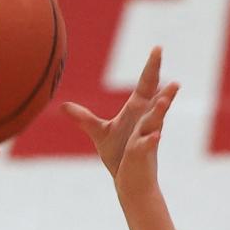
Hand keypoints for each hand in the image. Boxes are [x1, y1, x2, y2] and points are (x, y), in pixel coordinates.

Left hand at [62, 46, 176, 192]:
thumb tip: (64, 107)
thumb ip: (84, 119)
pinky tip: (155, 137)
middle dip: (159, 79)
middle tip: (163, 60)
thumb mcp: (99, 133)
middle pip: (155, 96)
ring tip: (165, 99)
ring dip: (160, 110)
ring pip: (154, 119)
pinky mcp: (142, 152)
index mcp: (138, 110)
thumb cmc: (119, 156)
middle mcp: (145, 119)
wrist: (130, 181)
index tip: (157, 48)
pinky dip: (150, 141)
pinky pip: (147, 145)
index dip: (152, 67)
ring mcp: (146, 135)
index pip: (147, 84)